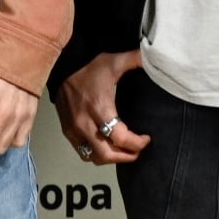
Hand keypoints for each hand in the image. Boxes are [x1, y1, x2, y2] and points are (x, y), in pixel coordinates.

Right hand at [52, 49, 149, 164]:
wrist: (61, 67)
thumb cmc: (90, 67)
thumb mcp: (115, 61)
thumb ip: (136, 61)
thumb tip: (156, 60)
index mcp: (99, 108)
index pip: (120, 138)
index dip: (136, 143)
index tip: (146, 139)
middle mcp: (85, 123)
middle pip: (106, 154)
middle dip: (125, 156)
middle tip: (137, 151)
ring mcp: (74, 130)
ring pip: (93, 157)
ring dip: (111, 159)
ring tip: (123, 152)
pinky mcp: (67, 131)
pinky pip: (82, 152)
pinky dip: (96, 154)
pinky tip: (106, 148)